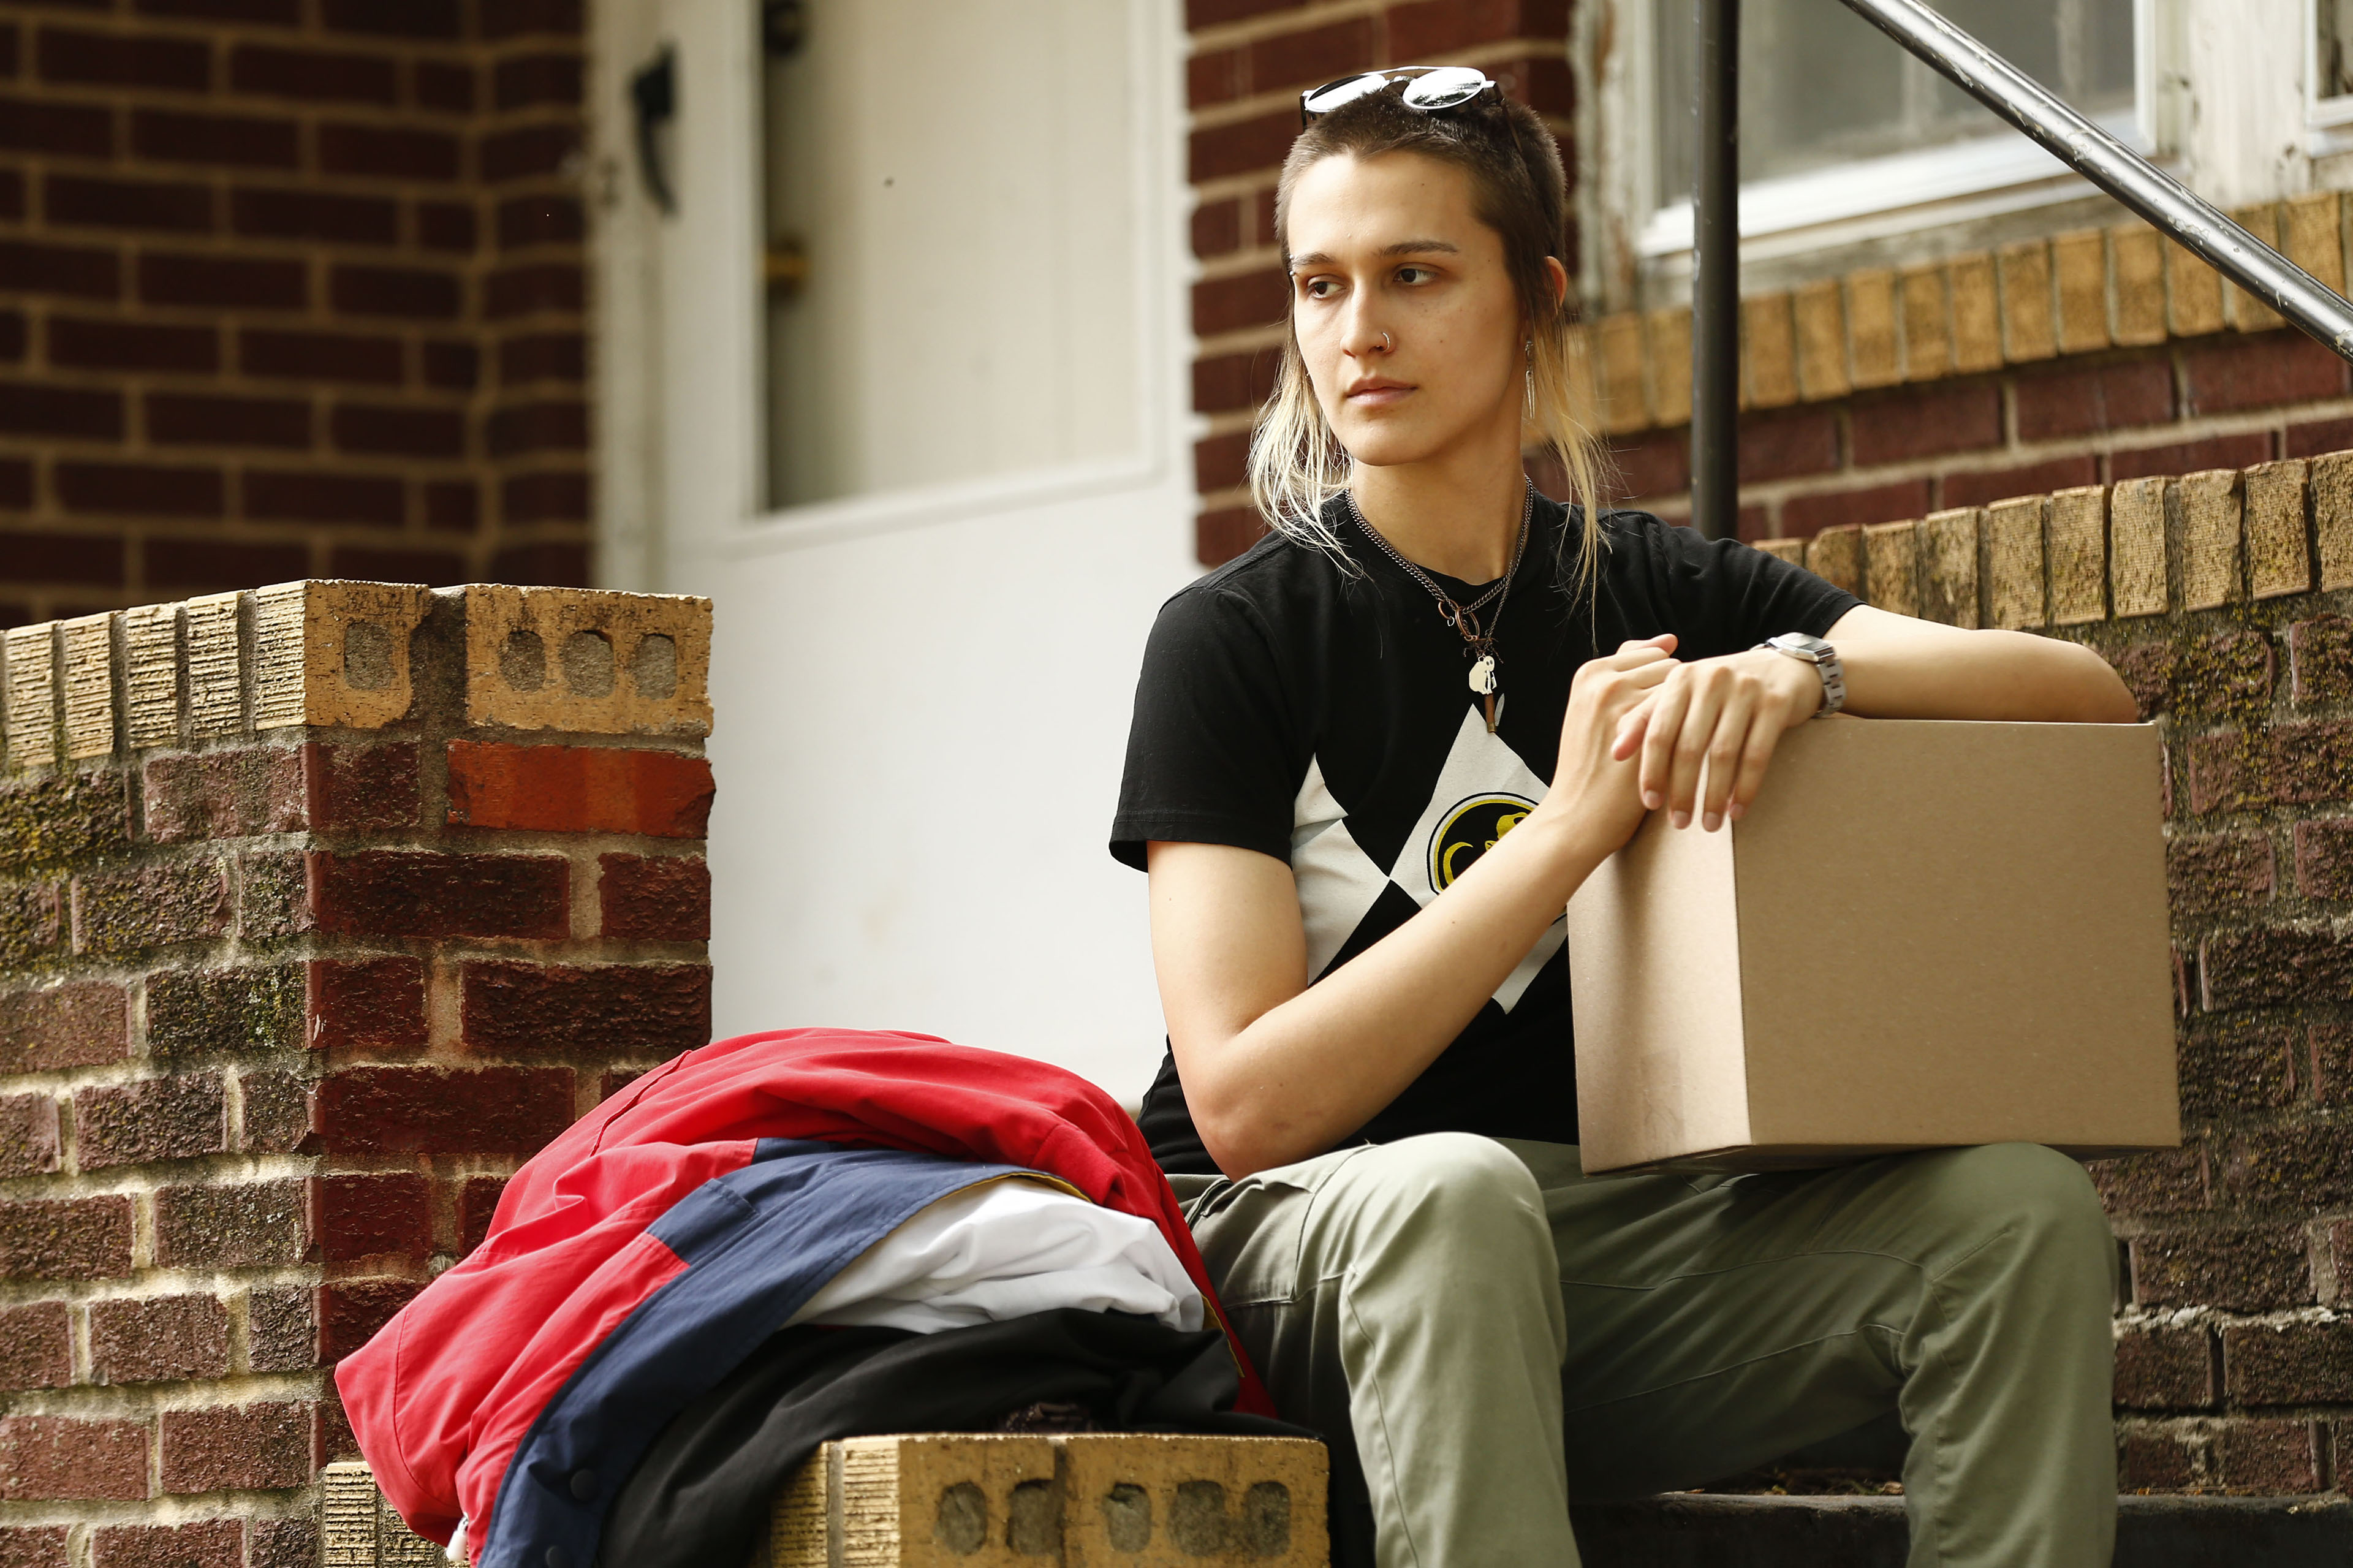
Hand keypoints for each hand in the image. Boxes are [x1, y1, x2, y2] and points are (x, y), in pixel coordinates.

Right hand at [1537, 634, 1680, 852]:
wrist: (1576, 818)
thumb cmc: (1591, 768)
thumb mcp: (1594, 710)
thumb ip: (1627, 673)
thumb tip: (1671, 639)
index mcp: (1589, 672)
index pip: (1650, 655)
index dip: (1660, 685)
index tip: (1658, 712)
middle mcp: (1605, 681)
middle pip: (1670, 668)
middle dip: (1679, 694)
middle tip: (1676, 728)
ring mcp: (1625, 705)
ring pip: (1684, 691)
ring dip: (1692, 711)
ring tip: (1688, 740)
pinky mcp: (1647, 732)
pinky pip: (1690, 716)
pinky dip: (1698, 730)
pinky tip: (1697, 749)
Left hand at [1611, 646, 1821, 831]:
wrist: (1783, 668)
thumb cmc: (1721, 691)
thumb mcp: (1684, 695)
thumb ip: (1648, 717)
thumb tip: (1615, 752)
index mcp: (1681, 679)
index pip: (1658, 731)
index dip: (1652, 770)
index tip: (1650, 804)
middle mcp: (1711, 680)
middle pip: (1689, 746)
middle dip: (1682, 790)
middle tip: (1679, 823)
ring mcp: (1746, 690)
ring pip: (1723, 754)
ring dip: (1714, 795)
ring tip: (1709, 824)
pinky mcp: (1776, 704)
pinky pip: (1757, 754)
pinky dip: (1746, 787)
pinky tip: (1738, 810)